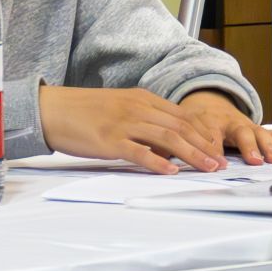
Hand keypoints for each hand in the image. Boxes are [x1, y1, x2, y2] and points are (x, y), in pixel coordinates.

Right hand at [39, 86, 225, 173]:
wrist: (52, 109)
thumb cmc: (84, 112)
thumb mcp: (120, 109)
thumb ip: (145, 122)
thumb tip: (167, 145)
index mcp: (142, 99)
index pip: (182, 116)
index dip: (203, 133)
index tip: (217, 149)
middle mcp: (137, 108)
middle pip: (180, 127)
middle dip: (204, 146)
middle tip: (220, 163)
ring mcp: (124, 123)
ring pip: (167, 138)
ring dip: (191, 154)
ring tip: (207, 168)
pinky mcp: (109, 139)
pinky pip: (139, 151)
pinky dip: (158, 162)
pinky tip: (171, 172)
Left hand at [176, 91, 271, 165]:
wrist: (206, 101)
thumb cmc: (192, 119)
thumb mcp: (178, 128)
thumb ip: (167, 144)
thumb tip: (153, 156)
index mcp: (208, 121)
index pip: (211, 136)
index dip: (214, 149)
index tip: (216, 164)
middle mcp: (230, 122)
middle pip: (241, 132)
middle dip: (249, 147)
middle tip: (254, 161)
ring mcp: (245, 124)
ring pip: (259, 132)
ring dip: (268, 145)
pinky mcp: (256, 129)